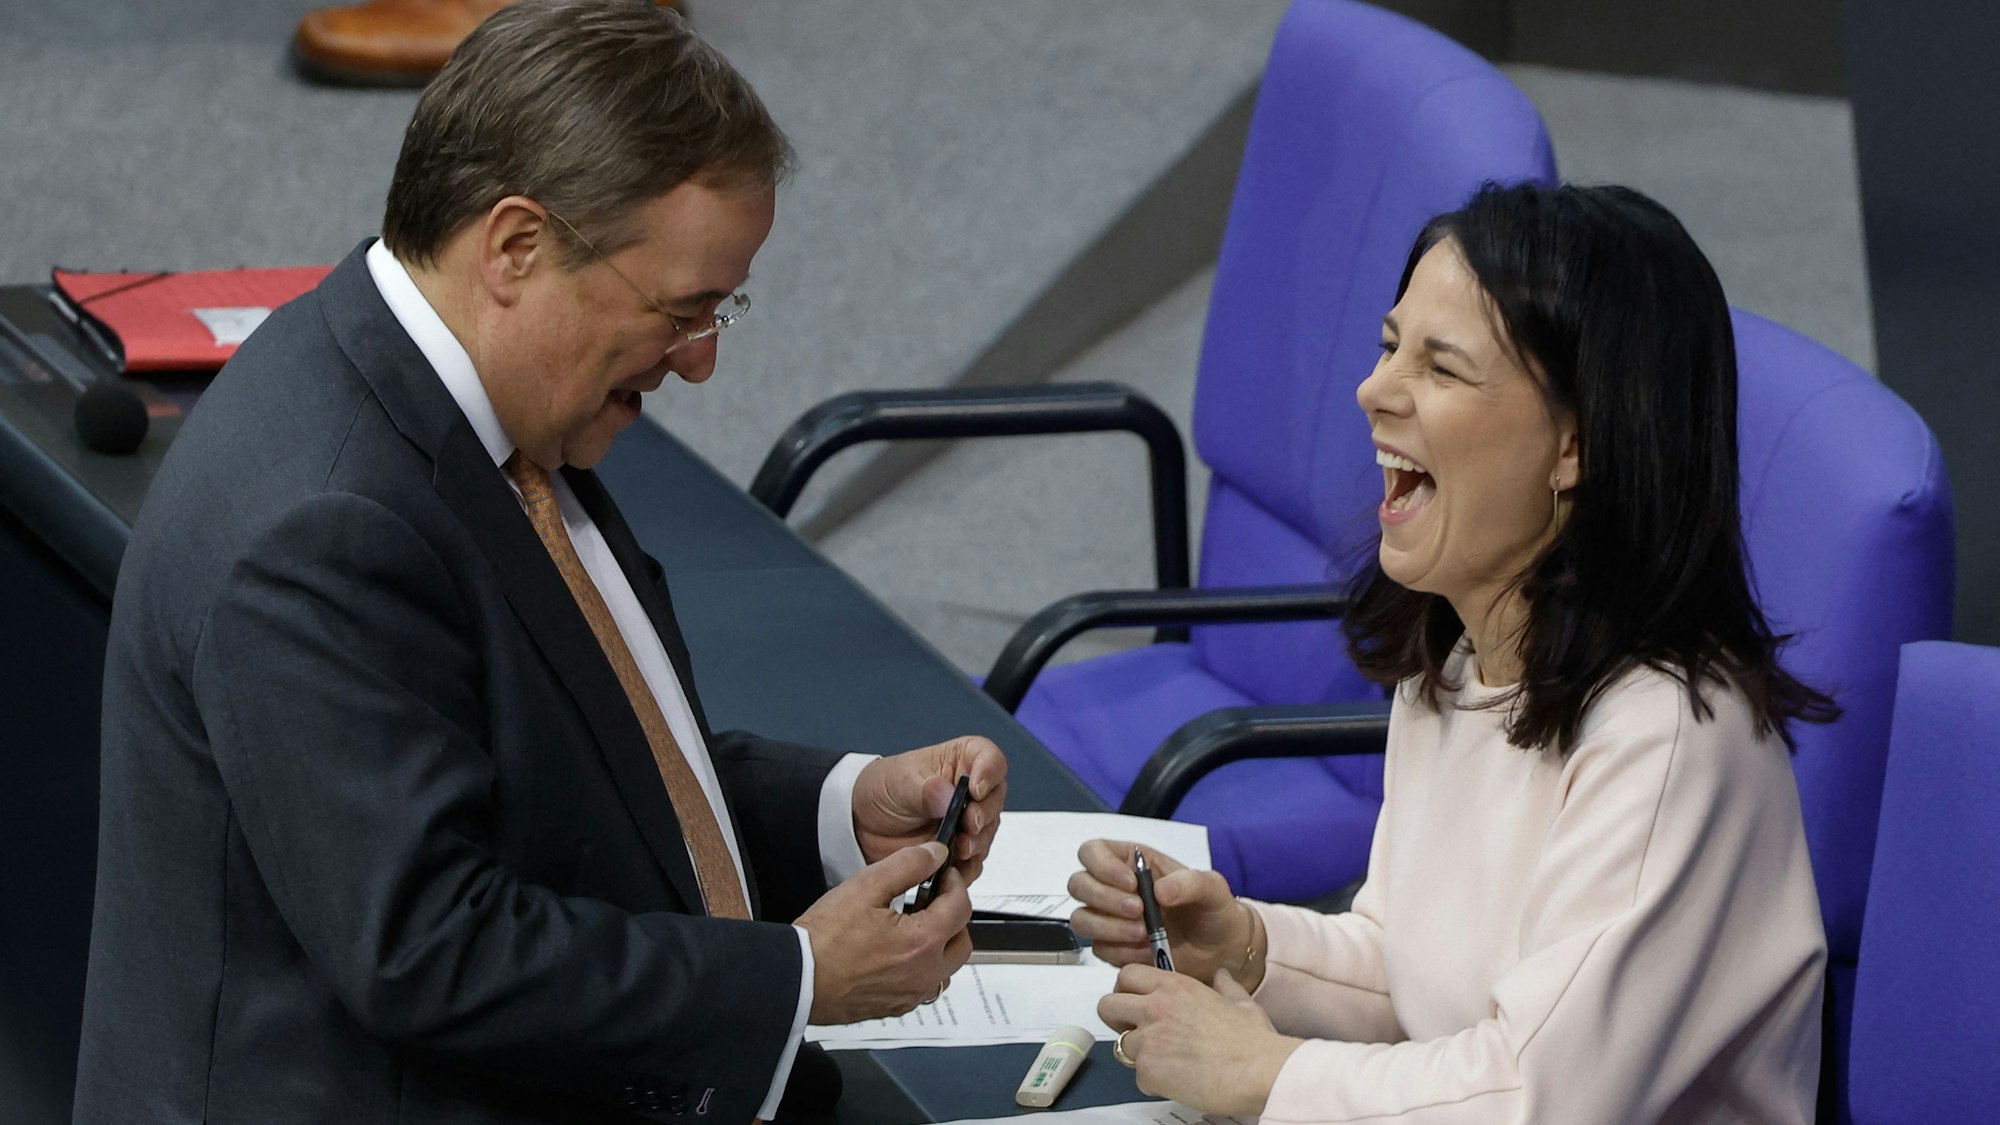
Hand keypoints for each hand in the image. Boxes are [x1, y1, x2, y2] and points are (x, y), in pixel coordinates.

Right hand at [797, 841, 974, 1024]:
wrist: (797, 979)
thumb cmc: (824, 940)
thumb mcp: (865, 887)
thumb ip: (907, 865)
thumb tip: (934, 854)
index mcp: (923, 942)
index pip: (961, 906)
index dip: (955, 883)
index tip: (943, 874)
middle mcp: (924, 973)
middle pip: (962, 940)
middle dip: (954, 916)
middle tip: (933, 899)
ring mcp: (911, 995)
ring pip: (946, 968)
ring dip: (941, 945)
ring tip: (916, 926)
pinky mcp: (896, 1007)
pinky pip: (924, 986)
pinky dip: (923, 967)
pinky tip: (899, 953)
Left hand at [852, 735, 1006, 879]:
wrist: (861, 823)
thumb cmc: (883, 787)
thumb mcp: (899, 781)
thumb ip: (925, 789)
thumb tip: (947, 795)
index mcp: (961, 761)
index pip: (991, 760)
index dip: (989, 773)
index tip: (975, 790)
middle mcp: (969, 791)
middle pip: (994, 801)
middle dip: (983, 815)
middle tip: (967, 824)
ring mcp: (966, 822)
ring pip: (987, 834)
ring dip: (976, 843)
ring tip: (957, 848)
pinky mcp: (959, 851)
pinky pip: (973, 863)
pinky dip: (964, 867)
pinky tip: (949, 867)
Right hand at [1068, 839, 1258, 987]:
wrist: (1222, 950)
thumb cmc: (1214, 910)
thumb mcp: (1212, 888)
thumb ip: (1189, 883)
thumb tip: (1159, 891)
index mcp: (1132, 861)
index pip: (1092, 851)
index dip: (1101, 865)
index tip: (1130, 884)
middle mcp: (1114, 887)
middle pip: (1078, 884)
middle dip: (1104, 899)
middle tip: (1138, 912)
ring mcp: (1110, 919)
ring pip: (1081, 919)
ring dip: (1108, 927)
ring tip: (1143, 934)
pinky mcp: (1114, 947)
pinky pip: (1099, 948)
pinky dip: (1120, 951)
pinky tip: (1146, 951)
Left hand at [1098, 964, 1301, 1117]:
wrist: (1259, 1071)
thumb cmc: (1254, 1040)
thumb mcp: (1242, 1003)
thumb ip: (1225, 986)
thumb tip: (1221, 974)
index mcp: (1175, 986)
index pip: (1126, 975)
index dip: (1127, 990)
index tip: (1137, 1003)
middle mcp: (1155, 1006)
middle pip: (1106, 1005)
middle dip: (1117, 1020)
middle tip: (1139, 1033)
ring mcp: (1148, 1038)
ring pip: (1121, 1045)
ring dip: (1138, 1055)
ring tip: (1167, 1063)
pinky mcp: (1148, 1070)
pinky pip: (1137, 1076)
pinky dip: (1153, 1082)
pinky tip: (1178, 1081)